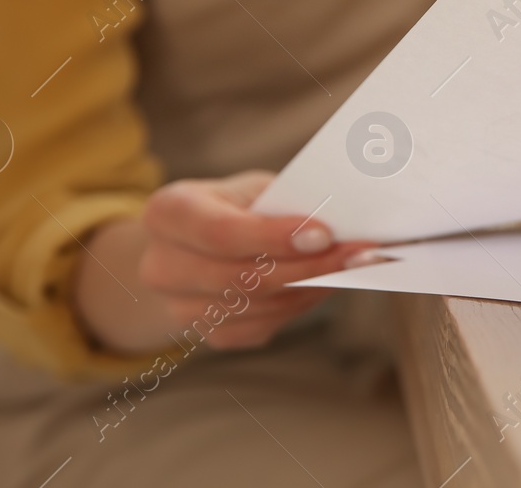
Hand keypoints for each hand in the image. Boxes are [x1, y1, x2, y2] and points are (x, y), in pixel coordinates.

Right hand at [74, 170, 378, 353]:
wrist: (197, 244)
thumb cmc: (235, 205)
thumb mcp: (251, 188)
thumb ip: (284, 202)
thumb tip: (342, 219)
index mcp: (167, 212)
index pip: (219, 232)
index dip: (273, 237)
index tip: (325, 234)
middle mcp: (161, 265)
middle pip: (240, 277)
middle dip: (307, 266)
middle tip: (360, 254)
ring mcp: (179, 306)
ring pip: (257, 305)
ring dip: (312, 285)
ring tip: (354, 264)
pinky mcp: (207, 332)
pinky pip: (262, 325)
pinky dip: (300, 303)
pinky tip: (324, 282)